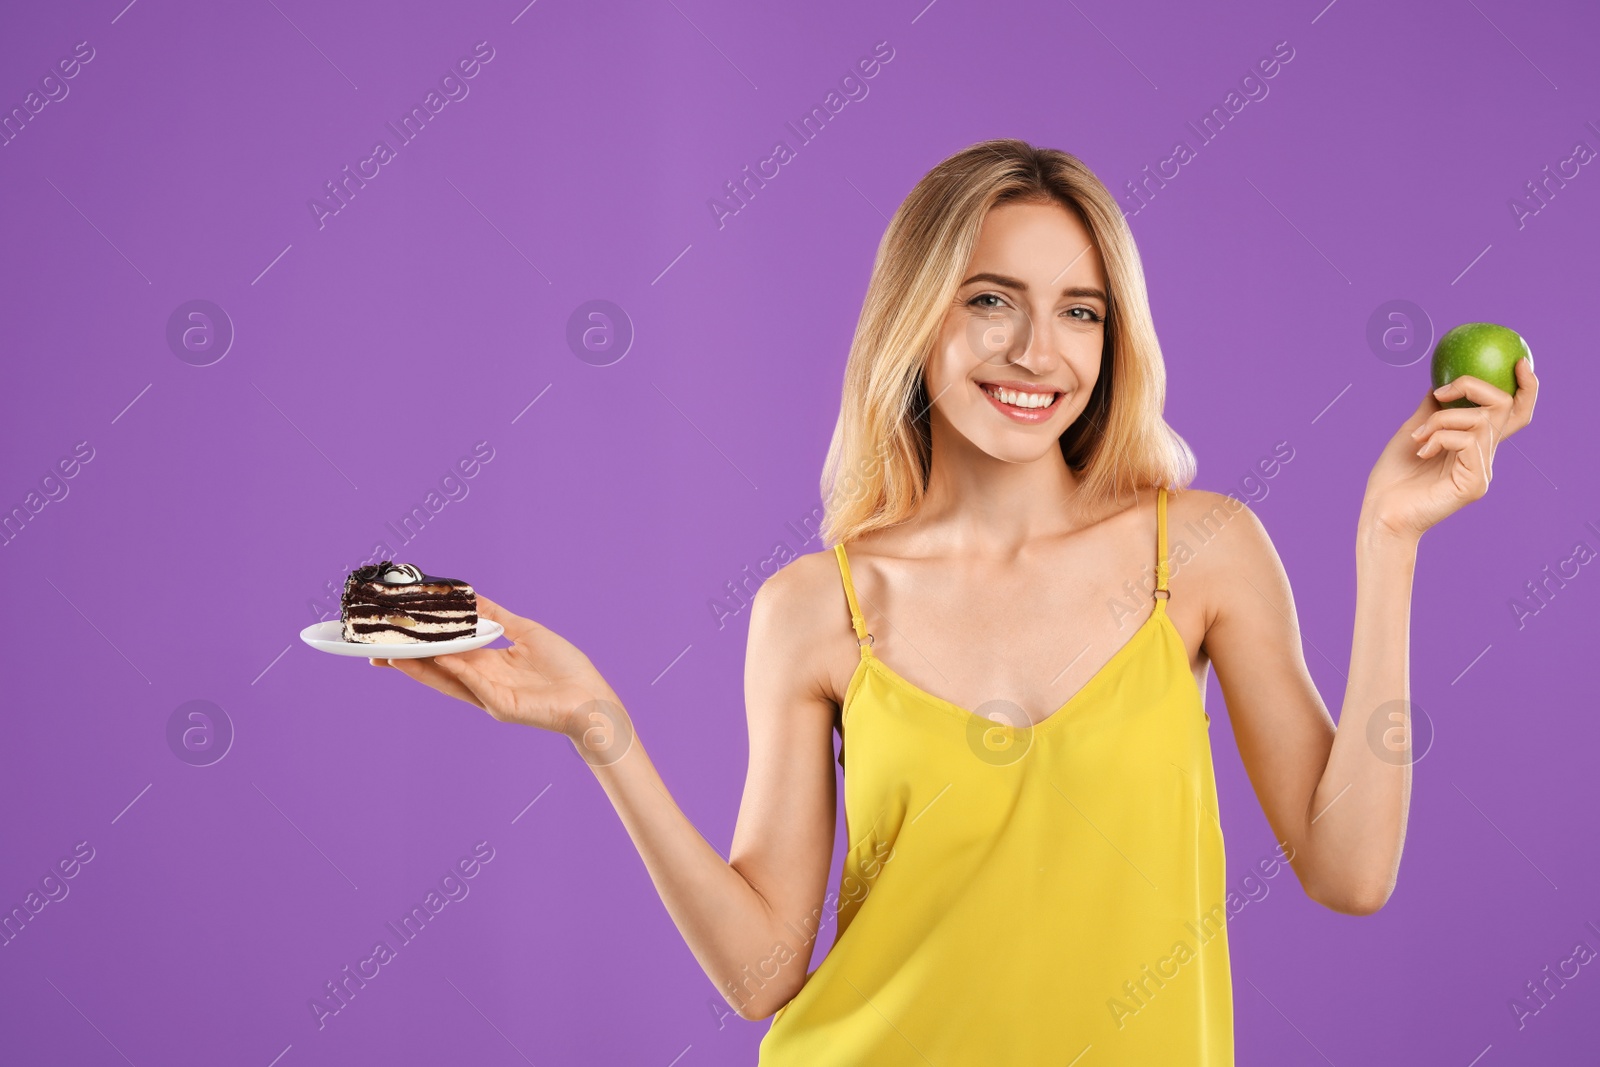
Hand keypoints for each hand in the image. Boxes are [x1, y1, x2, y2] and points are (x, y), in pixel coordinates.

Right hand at [369, 594, 617, 737]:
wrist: (591, 700)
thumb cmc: (566, 669)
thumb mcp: (527, 632)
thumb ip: (498, 617)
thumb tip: (473, 596)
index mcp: (488, 666)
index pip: (447, 653)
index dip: (422, 643)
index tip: (396, 631)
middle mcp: (483, 683)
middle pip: (437, 669)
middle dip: (406, 660)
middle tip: (374, 649)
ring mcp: (490, 697)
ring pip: (448, 681)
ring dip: (420, 669)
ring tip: (391, 656)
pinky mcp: (503, 708)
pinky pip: (476, 685)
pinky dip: (458, 671)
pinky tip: (441, 658)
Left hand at [1362, 358, 1537, 541]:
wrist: (1381, 513)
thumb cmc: (1393, 477)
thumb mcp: (1413, 432)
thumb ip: (1433, 410)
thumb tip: (1441, 384)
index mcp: (1474, 444)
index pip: (1512, 414)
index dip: (1526, 388)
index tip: (1519, 362)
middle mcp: (1484, 456)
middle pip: (1505, 407)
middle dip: (1474, 386)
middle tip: (1442, 393)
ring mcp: (1482, 471)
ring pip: (1480, 421)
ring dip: (1441, 420)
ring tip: (1418, 437)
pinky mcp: (1474, 484)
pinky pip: (1467, 441)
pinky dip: (1440, 437)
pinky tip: (1421, 451)